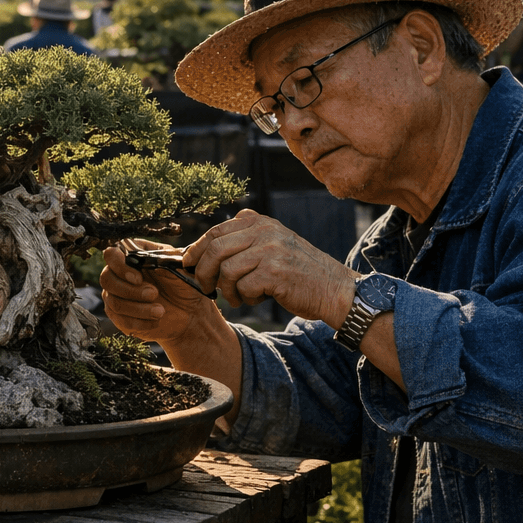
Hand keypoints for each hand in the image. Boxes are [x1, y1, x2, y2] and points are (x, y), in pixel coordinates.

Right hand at [100, 239, 218, 345]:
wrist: (189, 312)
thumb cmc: (182, 284)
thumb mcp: (180, 269)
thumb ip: (167, 261)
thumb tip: (154, 263)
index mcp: (131, 257)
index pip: (112, 255)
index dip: (120, 266)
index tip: (138, 278)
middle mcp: (118, 275)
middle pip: (107, 279)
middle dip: (130, 290)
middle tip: (154, 294)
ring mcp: (117, 296)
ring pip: (114, 302)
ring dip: (139, 308)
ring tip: (160, 311)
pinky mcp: (120, 317)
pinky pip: (122, 321)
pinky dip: (141, 322)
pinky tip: (156, 321)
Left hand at [181, 209, 356, 324]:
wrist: (335, 290)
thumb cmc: (299, 272)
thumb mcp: (274, 244)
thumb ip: (246, 240)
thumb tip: (203, 249)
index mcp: (261, 223)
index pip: (216, 232)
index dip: (196, 249)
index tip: (187, 263)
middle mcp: (265, 231)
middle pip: (215, 249)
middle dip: (203, 271)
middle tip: (205, 287)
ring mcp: (270, 250)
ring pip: (226, 270)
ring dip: (226, 290)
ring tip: (237, 298)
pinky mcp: (275, 272)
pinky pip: (243, 287)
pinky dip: (245, 297)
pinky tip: (255, 299)